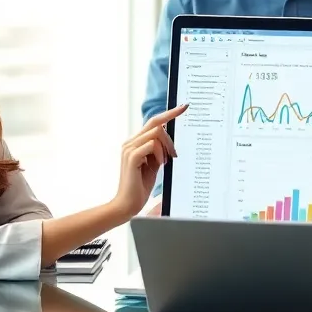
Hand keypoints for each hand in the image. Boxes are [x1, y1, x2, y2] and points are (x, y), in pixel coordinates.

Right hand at [113, 105, 186, 219]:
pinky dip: (160, 153)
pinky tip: (161, 164)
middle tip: (175, 151)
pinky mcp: (131, 157)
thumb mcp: (154, 164)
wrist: (127, 204)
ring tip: (165, 162)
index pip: (153, 122)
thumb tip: (169, 140)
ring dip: (166, 147)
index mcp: (135, 143)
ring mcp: (129, 148)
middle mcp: (130, 142)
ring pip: (156, 133)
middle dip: (170, 131)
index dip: (169, 113)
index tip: (184, 107)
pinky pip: (152, 144)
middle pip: (155, 123)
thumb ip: (159, 150)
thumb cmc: (140, 186)